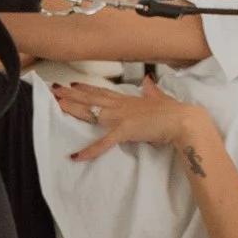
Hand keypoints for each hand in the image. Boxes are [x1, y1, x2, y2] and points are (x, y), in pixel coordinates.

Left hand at [49, 80, 197, 161]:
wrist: (184, 120)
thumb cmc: (175, 111)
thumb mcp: (161, 98)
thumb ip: (152, 91)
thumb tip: (149, 82)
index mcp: (129, 100)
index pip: (103, 92)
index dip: (87, 88)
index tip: (73, 84)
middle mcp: (121, 105)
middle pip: (91, 98)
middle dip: (71, 94)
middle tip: (54, 89)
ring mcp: (121, 116)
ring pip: (92, 112)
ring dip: (73, 109)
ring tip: (56, 104)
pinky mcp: (125, 130)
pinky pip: (103, 143)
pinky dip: (89, 150)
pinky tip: (75, 156)